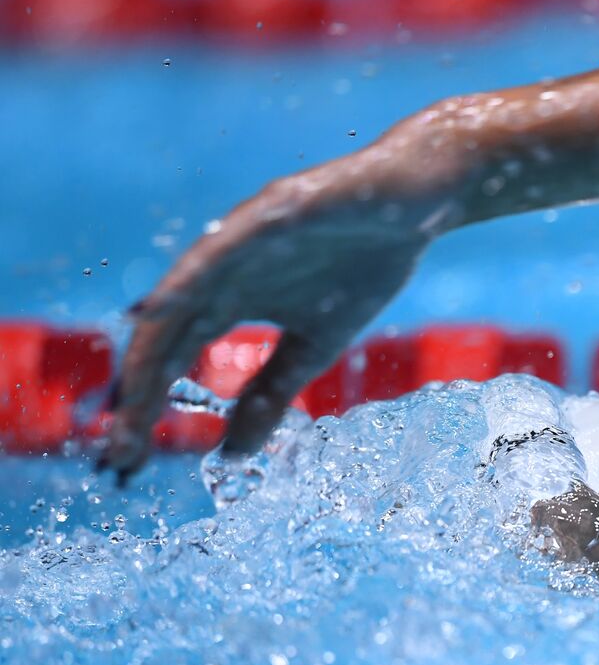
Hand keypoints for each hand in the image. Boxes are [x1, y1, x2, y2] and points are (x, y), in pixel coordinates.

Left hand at [100, 165, 428, 482]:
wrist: (410, 205)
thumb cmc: (362, 263)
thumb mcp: (315, 345)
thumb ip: (271, 392)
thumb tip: (232, 454)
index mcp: (228, 301)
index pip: (172, 358)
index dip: (147, 406)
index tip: (129, 460)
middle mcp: (220, 272)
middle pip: (162, 336)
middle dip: (138, 394)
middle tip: (121, 450)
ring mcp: (240, 241)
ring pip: (179, 298)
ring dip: (148, 349)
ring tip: (126, 397)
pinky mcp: (270, 213)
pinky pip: (219, 249)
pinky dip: (184, 280)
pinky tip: (154, 309)